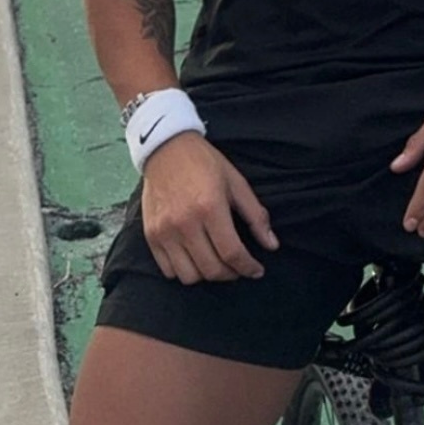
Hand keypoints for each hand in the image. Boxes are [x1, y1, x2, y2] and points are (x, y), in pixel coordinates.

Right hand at [141, 133, 278, 283]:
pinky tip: (195, 259)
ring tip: (217, 263)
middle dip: (231, 274)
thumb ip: (256, 215)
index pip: (232, 253)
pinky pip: (168, 270)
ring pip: (189, 276)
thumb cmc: (205, 163)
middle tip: (239, 267)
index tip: (257, 270)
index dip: (248, 267)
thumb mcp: (237, 183)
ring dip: (207, 275)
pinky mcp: (151, 235)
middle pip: (212, 269)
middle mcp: (185, 223)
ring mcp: (165, 231)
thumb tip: (272, 245)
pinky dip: (184, 271)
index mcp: (210, 207)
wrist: (166, 148)